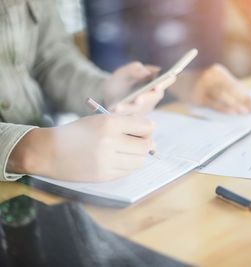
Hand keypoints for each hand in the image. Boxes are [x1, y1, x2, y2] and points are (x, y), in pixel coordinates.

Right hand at [7, 115, 154, 181]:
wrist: (49, 152)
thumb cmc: (77, 133)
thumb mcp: (99, 120)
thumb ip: (124, 123)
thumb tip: (150, 131)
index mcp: (108, 123)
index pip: (144, 127)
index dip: (149, 129)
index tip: (147, 131)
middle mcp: (109, 142)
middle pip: (145, 146)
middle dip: (146, 144)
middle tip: (140, 143)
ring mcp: (106, 161)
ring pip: (139, 161)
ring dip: (137, 157)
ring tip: (127, 152)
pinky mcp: (103, 176)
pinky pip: (127, 172)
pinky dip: (126, 166)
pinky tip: (117, 160)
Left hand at [103, 62, 175, 114]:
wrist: (109, 94)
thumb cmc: (121, 79)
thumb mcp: (124, 71)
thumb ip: (134, 69)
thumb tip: (145, 71)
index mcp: (156, 80)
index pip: (167, 80)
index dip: (165, 83)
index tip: (157, 86)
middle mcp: (154, 94)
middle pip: (155, 97)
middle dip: (146, 98)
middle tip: (137, 99)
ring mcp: (147, 106)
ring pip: (141, 108)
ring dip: (130, 108)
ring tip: (118, 107)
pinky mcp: (138, 115)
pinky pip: (131, 115)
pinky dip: (122, 113)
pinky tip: (113, 111)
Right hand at [191, 64, 250, 113]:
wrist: (177, 82)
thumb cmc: (200, 84)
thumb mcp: (213, 81)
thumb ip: (226, 89)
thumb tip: (244, 103)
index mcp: (218, 71)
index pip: (236, 85)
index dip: (246, 96)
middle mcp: (211, 76)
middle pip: (231, 89)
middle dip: (244, 101)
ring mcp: (203, 85)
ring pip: (223, 95)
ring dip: (235, 104)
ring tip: (244, 112)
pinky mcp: (197, 95)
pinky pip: (212, 102)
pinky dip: (223, 108)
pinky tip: (231, 112)